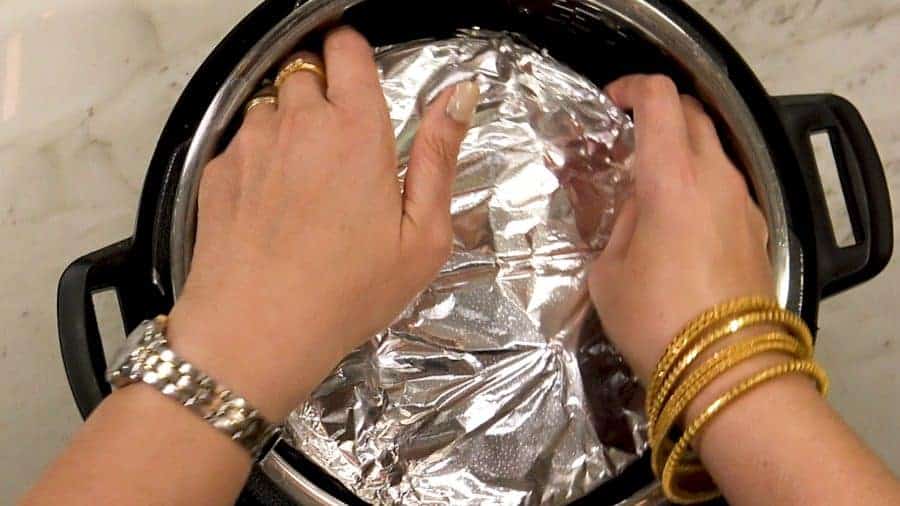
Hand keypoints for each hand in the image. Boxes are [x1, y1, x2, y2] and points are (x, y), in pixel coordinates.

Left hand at [166, 27, 479, 419]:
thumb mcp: (422, 235)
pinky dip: (260, 155)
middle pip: (307, 69)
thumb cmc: (347, 293)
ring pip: (273, 103)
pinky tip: (273, 203)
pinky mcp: (219, 169)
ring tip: (306, 180)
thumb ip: (440, 155)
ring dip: (290, 123)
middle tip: (341, 148)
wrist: (255, 332)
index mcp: (356, 131)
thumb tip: (460, 94)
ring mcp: (252, 143)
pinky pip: (242, 139)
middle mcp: (299, 122)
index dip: (353, 53)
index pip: (346, 47)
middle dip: (325, 93)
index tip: (360, 79)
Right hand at [589, 75, 772, 381]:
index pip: (660, 99)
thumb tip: (639, 206)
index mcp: (672, 177)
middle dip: (659, 112)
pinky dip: (702, 181)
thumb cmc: (654, 318)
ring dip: (683, 149)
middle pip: (693, 114)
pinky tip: (681, 219)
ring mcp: (744, 202)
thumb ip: (621, 223)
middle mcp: (716, 177)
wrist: (725, 367)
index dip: (632, 87)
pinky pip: (728, 185)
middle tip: (628, 136)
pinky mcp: (758, 229)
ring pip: (715, 149)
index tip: (611, 102)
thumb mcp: (608, 272)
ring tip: (652, 182)